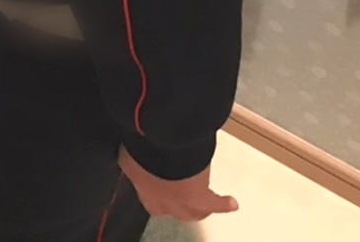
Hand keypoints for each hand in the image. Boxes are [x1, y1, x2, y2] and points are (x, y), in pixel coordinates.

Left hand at [118, 147, 238, 221]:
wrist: (162, 147)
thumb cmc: (142, 151)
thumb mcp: (127, 157)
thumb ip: (131, 163)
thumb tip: (131, 160)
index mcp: (147, 195)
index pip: (154, 205)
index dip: (159, 198)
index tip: (161, 188)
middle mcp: (166, 204)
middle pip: (178, 211)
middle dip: (179, 203)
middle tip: (182, 193)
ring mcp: (185, 202)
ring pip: (195, 211)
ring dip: (198, 205)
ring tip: (204, 201)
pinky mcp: (202, 196)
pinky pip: (215, 202)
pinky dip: (224, 203)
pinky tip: (231, 203)